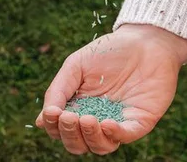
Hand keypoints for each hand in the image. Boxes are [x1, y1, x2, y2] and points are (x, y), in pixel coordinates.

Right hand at [35, 24, 186, 154]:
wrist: (145, 40)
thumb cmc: (108, 52)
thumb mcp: (76, 66)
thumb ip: (58, 91)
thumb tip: (42, 120)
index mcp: (79, 109)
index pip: (61, 130)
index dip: (53, 127)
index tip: (52, 113)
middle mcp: (98, 120)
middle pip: (78, 144)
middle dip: (70, 134)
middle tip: (69, 117)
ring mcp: (119, 122)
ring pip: (101, 146)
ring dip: (90, 137)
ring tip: (87, 120)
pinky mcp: (140, 121)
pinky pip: (127, 136)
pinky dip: (115, 134)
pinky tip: (106, 124)